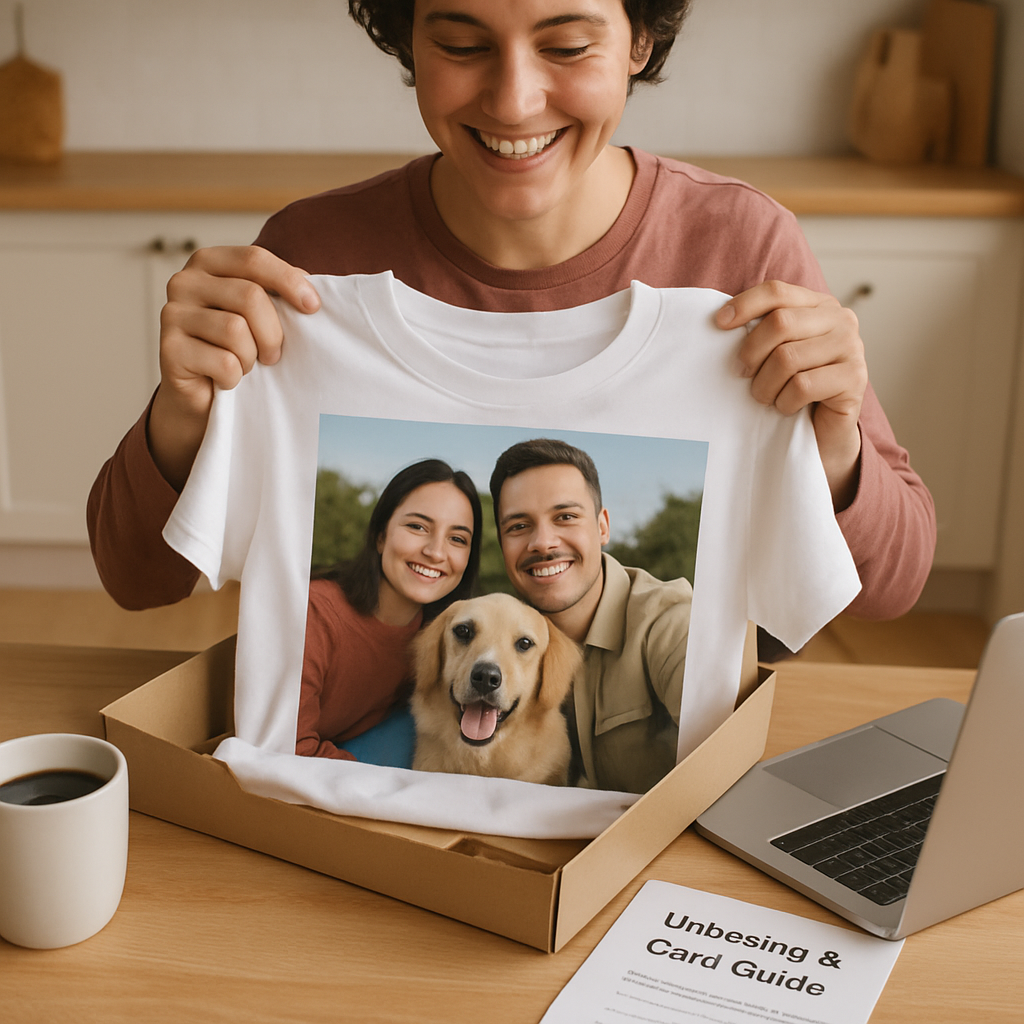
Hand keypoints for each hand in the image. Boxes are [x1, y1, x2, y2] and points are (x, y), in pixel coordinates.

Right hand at [149, 246, 319, 489]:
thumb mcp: (261, 314)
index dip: (288, 281)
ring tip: (245, 365)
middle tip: (274, 355)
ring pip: (236, 330)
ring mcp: (171, 314)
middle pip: (249, 296)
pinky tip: (226, 379)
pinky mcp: (168, 349)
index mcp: (209, 263)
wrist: (202, 396)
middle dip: (272, 332)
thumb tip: (311, 282)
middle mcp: (184, 281)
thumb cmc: (237, 348)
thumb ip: (279, 292)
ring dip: (251, 357)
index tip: (313, 307)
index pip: (254, 259)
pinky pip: (223, 362)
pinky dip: (235, 377)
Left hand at [716, 281, 867, 511]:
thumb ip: (761, 331)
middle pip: (780, 323)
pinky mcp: (855, 379)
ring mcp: (852, 348)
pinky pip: (802, 386)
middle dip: (752, 353)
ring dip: (765, 384)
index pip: (776, 292)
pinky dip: (784, 401)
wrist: (823, 433)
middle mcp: (840, 320)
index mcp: (818, 305)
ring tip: (765, 396)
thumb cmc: (792, 388)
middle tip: (743, 375)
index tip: (719, 324)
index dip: (744, 305)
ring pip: (788, 358)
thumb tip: (720, 321)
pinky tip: (786, 407)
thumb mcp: (775, 352)